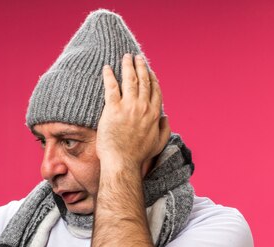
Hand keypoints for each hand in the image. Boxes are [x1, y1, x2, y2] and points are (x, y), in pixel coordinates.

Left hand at [96, 53, 170, 171]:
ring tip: (126, 57)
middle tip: (137, 57)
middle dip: (141, 66)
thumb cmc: (138, 156)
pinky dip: (110, 76)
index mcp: (154, 114)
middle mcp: (143, 107)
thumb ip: (165, 129)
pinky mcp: (113, 109)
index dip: (152, 78)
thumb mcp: (159, 143)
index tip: (149, 71)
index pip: (155, 90)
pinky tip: (107, 68)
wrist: (122, 162)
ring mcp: (128, 107)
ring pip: (130, 80)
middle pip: (143, 80)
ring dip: (128, 65)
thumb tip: (166, 116)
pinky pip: (111, 87)